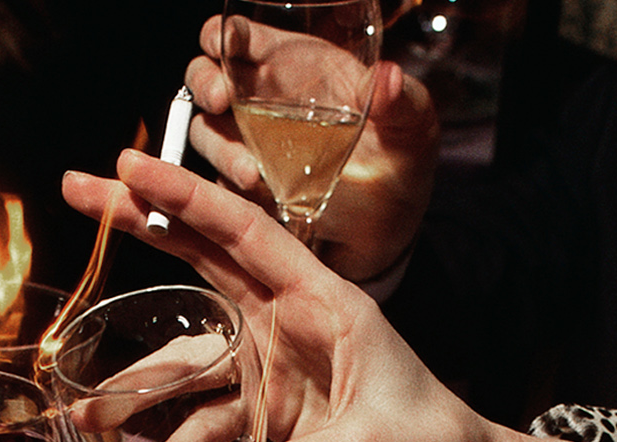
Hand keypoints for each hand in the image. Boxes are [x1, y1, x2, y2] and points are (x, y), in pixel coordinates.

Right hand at [61, 149, 580, 441]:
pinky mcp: (265, 414)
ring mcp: (272, 367)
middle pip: (201, 263)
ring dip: (138, 387)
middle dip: (140, 225)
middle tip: (77, 186)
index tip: (132, 165)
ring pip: (189, 358)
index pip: (247, 235)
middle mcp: (291, 322)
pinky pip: (205, 421)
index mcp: (328, 303)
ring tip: (85, 411)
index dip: (188, 198)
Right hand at [183, 21, 439, 281]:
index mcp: (296, 68)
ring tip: (251, 170)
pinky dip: (225, 184)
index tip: (224, 42)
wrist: (391, 232)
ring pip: (207, 131)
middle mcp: (263, 102)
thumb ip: (402, 99)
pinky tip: (256, 191)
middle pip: (207, 77)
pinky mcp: (246, 188)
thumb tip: (389, 75)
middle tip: (221, 99)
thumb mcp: (412, 128)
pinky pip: (217, 180)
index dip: (223, 33)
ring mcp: (250, 145)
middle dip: (204, 82)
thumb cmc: (401, 164)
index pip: (242, 37)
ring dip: (219, 145)